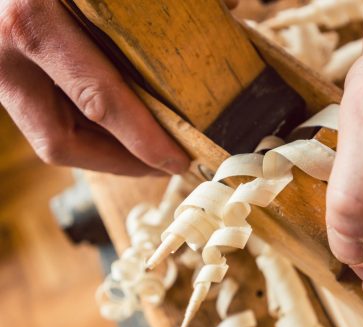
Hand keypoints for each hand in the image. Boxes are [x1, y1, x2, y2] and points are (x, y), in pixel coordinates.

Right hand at [0, 0, 189, 174]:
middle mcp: (7, 59)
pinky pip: (45, 118)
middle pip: (64, 142)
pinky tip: (120, 127)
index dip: (143, 138)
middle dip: (122, 162)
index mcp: (34, 23)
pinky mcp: (2, 80)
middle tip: (167, 165)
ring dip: (105, 152)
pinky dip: (88, 130)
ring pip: (51, 137)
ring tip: (150, 153)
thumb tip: (232, 4)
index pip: (100, 99)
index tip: (179, 160)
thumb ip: (152, 2)